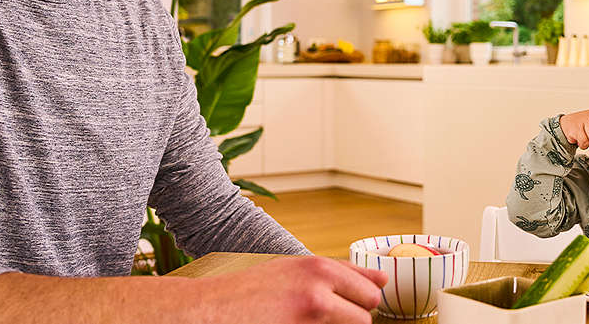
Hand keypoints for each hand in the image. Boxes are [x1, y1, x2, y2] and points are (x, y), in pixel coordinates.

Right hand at [201, 255, 387, 322]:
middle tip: (326, 320)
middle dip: (353, 320)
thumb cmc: (251, 291)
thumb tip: (382, 278)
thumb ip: (338, 273)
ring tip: (307, 322)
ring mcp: (307, 317)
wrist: (207, 310)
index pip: (371, 290)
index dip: (363, 303)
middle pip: (366, 316)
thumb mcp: (295, 270)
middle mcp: (317, 290)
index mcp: (319, 269)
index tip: (354, 307)